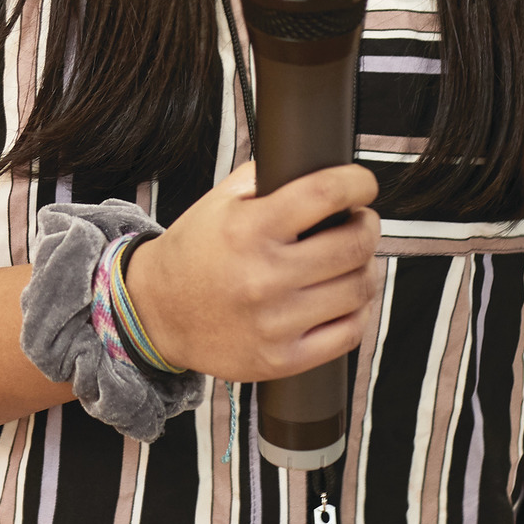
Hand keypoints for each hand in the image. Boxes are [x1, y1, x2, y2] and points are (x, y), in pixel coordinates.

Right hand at [121, 160, 382, 381]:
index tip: (362, 184)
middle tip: (360, 222)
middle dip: (367, 225)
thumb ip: (263, 178)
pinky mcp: (281, 358)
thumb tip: (316, 165)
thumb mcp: (217, 202)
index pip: (325, 194)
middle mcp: (262, 276)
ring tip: (353, 261)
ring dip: (366, 268)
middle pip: (353, 244)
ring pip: (358, 289)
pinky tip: (345, 298)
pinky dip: (357, 311)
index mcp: (247, 229)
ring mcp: (274, 322)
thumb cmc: (193, 253)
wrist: (156, 313)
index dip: (357, 183)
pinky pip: (348, 333)